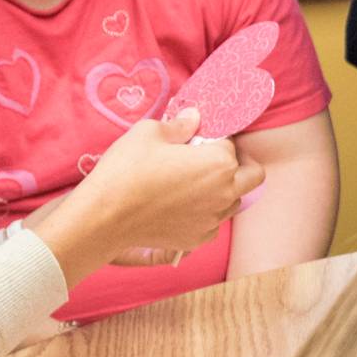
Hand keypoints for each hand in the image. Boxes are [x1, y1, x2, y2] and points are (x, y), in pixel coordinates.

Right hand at [26, 108, 265, 285]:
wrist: (104, 217)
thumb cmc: (126, 170)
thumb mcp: (149, 132)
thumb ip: (180, 124)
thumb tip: (194, 118)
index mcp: (220, 163)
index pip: (231, 143)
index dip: (214, 137)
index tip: (198, 137)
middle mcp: (224, 193)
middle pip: (252, 176)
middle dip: (238, 164)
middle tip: (213, 158)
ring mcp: (212, 219)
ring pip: (234, 201)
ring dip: (224, 189)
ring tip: (193, 182)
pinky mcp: (198, 238)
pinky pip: (214, 222)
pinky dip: (206, 212)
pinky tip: (182, 204)